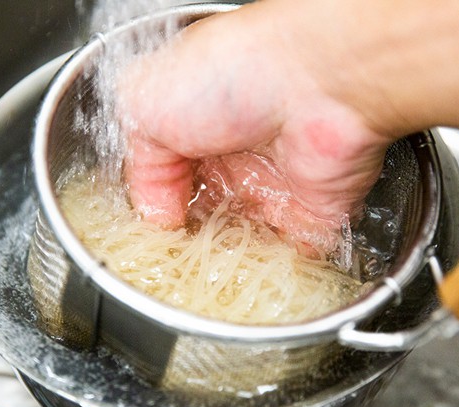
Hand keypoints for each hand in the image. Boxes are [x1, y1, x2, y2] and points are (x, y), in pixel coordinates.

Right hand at [119, 3, 390, 251]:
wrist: (317, 81)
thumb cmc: (231, 75)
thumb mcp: (144, 105)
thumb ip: (140, 164)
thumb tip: (155, 212)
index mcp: (197, 122)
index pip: (170, 177)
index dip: (157, 206)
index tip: (149, 232)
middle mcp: (239, 152)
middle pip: (207, 210)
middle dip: (189, 237)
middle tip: (174, 259)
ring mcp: (278, 184)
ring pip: (245, 235)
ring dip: (225, 257)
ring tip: (203, 276)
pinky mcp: (315, 211)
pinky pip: (293, 252)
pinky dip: (274, 269)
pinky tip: (247, 280)